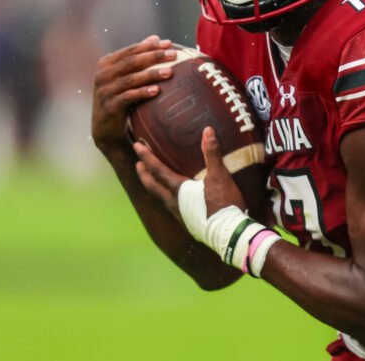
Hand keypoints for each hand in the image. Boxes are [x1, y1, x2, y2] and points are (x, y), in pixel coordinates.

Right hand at [91, 36, 176, 154]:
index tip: (169, 43)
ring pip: (131, 79)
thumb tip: (156, 37)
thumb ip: (138, 57)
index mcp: (106, 64)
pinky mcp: (110, 106)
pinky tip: (157, 91)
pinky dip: (142, 92)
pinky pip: (128, 97)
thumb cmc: (120, 96)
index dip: (150, 46)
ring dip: (151, 74)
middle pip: (132, 62)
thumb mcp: (125, 76)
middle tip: (174, 55)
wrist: (106, 127)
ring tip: (169, 72)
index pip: (131, 50)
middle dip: (154, 56)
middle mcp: (103, 75)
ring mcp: (105, 91)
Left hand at [137, 127, 267, 269]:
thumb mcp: (220, 176)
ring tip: (154, 180)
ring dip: (155, 186)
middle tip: (138, 164)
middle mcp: (173, 203)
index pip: (157, 170)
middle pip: (153, 186)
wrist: (228, 233)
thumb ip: (212, 154)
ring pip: (161, 198)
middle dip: (144, 174)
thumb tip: (207, 131)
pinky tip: (176, 199)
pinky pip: (171, 207)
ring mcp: (179, 215)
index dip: (146, 157)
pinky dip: (168, 198)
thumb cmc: (223, 204)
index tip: (136, 145)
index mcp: (179, 190)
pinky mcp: (188, 223)